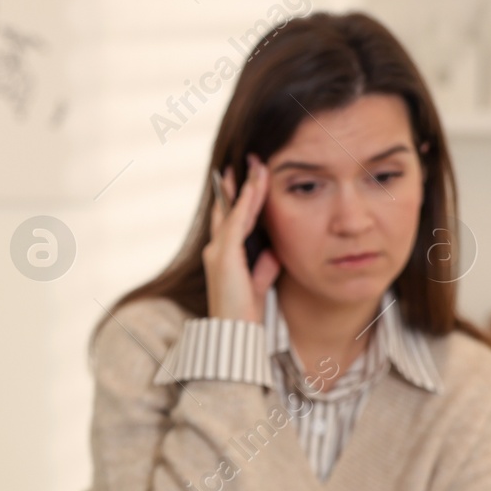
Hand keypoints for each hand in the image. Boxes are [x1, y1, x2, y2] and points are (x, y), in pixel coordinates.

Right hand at [203, 153, 281, 322]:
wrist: (235, 330)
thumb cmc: (245, 310)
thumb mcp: (259, 281)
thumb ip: (264, 263)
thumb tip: (274, 248)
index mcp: (223, 255)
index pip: (230, 218)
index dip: (239, 196)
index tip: (250, 176)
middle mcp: (216, 249)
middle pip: (228, 208)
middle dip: (240, 183)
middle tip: (251, 160)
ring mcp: (217, 251)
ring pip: (233, 210)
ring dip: (247, 187)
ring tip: (258, 166)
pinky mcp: (224, 255)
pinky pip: (236, 221)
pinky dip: (245, 203)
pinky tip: (254, 187)